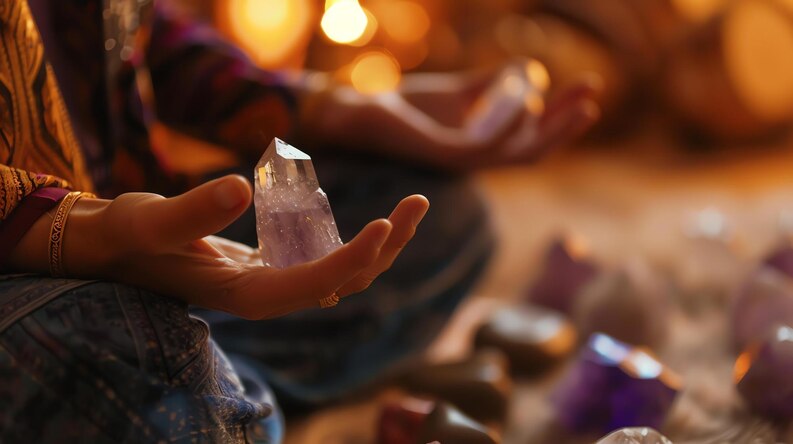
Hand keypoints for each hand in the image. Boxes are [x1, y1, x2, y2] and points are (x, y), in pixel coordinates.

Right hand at [8, 175, 428, 319]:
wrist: (117, 247)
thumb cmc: (130, 236)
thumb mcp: (150, 218)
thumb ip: (191, 210)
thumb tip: (239, 189)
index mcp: (248, 295)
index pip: (313, 284)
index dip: (353, 257)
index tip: (384, 224)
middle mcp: (271, 295)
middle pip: (344, 279)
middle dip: (386, 246)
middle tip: (417, 203)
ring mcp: (277, 283)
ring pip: (344, 271)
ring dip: (382, 244)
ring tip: (413, 206)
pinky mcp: (276, 266)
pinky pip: (328, 258)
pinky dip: (357, 240)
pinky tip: (378, 218)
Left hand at [303, 64, 599, 170]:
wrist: (363, 111)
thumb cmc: (407, 105)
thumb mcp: (459, 91)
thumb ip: (490, 84)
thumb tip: (526, 70)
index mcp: (483, 144)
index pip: (532, 135)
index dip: (561, 115)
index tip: (587, 90)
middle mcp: (477, 157)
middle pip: (534, 148)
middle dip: (566, 123)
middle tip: (593, 95)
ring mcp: (462, 160)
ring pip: (518, 154)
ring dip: (551, 130)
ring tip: (579, 104)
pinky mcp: (443, 156)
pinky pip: (484, 148)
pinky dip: (508, 127)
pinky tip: (526, 103)